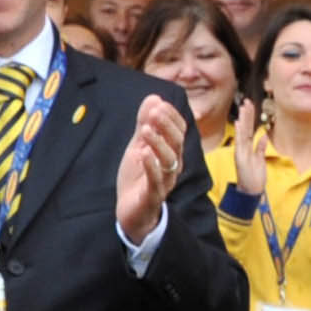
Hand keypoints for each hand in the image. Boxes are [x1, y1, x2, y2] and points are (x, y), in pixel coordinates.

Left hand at [114, 91, 194, 236]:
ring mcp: (164, 181)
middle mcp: (173, 166)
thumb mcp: (138, 147)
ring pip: (169, 160)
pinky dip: (152, 166)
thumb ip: (145, 125)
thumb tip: (153, 98)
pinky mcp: (153, 196)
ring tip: (145, 130)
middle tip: (154, 113)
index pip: (179, 130)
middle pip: (177, 142)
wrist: (131, 212)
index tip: (158, 104)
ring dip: (158, 143)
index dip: (171, 116)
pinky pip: (157, 181)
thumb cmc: (138, 178)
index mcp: (171, 152)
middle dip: (166, 126)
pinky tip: (144, 154)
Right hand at [224, 98, 269, 201]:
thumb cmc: (255, 177)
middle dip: (246, 115)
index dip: (250, 117)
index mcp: (247, 147)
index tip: (251, 105)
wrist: (250, 191)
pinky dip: (239, 133)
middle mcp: (243, 148)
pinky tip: (239, 123)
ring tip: (243, 108)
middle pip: (245, 128)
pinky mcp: (240, 158)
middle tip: (247, 101)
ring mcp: (241, 152)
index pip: (249, 129)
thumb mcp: (260, 160)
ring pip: (242, 133)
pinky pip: (240, 144)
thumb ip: (261, 147)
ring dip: (243, 120)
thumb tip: (264, 135)